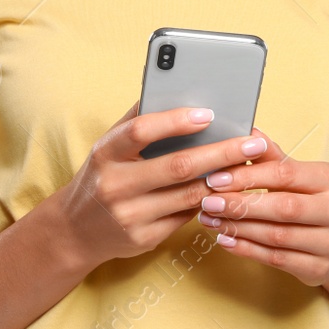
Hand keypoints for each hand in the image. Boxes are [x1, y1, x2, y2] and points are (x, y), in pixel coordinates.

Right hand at [49, 101, 276, 272]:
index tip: (209, 113)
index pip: (141, 131)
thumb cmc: (101, 177)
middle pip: (177, 166)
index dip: (175, 121)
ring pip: (189, 195)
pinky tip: (228, 189)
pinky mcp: (144, 239)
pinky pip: (186, 217)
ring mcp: (130, 216)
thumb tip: (175, 89)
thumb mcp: (107, 146)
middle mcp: (115, 185)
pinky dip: (209, 200)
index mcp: (105, 154)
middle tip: (253, 141)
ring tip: (249, 163)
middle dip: (221, 152)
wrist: (75, 231)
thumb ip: (136, 120)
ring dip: (223, 179)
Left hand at [194, 124, 328, 287]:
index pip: (286, 174)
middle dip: (240, 204)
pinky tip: (226, 241)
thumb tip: (249, 132)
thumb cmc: (313, 204)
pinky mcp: (320, 269)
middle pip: (283, 207)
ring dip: (239, 228)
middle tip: (208, 202)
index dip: (248, 176)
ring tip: (211, 221)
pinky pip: (276, 259)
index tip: (215, 178)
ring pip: (277, 236)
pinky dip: (247, 250)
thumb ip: (273, 158)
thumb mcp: (300, 178)